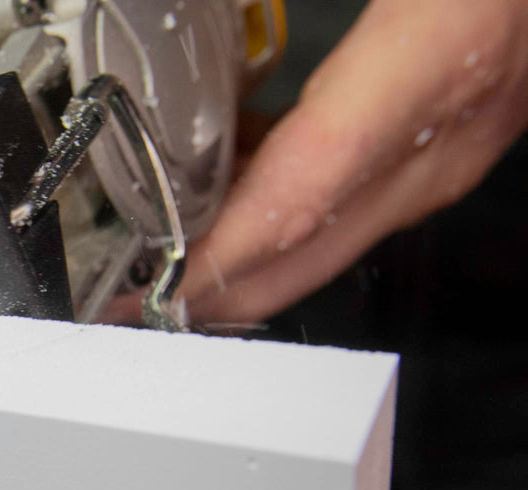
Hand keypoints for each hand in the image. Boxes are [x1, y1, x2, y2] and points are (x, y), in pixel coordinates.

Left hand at [182, 0, 527, 324]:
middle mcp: (457, 121)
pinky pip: (372, 191)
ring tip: (176, 250)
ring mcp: (471, 133)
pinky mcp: (474, 124)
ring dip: (259, 250)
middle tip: (144, 303)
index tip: (160, 289)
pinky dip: (300, 203)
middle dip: (226, 291)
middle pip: (320, 245)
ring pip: (344, 227)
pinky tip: (251, 173)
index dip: (230, 254)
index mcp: (439, 57)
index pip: (307, 190)